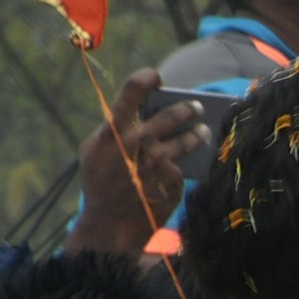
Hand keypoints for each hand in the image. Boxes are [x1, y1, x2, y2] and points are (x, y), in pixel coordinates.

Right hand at [64, 72, 203, 255]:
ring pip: (188, 139)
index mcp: (114, 129)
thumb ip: (114, 129)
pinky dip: (182, 166)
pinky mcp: (174, 178)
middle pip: (172, 114)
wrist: (111, 222)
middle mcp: (139, 141)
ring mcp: (159, 160)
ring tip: (202, 131)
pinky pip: (182, 166)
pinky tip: (181, 169)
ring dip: (198, 133)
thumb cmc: (100, 182)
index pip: (132, 91)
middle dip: (188, 108)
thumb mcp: (96, 151)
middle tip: (196, 106)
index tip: (157, 77)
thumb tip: (141, 111)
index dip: (147, 78)